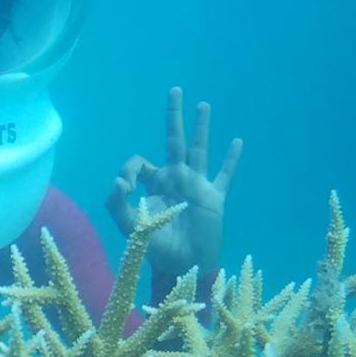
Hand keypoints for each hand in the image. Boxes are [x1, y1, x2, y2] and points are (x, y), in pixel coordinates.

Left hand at [105, 87, 241, 276]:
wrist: (184, 266)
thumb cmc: (156, 249)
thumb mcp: (130, 228)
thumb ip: (118, 205)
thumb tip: (117, 181)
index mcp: (152, 185)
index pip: (139, 163)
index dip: (129, 169)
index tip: (125, 186)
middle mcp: (174, 179)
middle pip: (173, 140)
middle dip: (173, 116)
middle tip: (174, 90)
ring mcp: (196, 186)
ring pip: (199, 149)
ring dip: (202, 127)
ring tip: (203, 105)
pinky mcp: (214, 197)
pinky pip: (224, 175)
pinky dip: (231, 160)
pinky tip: (237, 142)